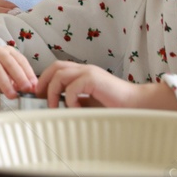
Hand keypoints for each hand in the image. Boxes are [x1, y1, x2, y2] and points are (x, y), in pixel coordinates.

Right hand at [0, 45, 36, 101]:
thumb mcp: (7, 75)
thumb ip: (18, 81)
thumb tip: (32, 89)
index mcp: (8, 52)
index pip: (21, 60)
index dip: (29, 73)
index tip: (34, 86)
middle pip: (9, 63)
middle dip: (19, 77)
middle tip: (26, 89)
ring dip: (5, 84)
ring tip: (12, 96)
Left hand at [36, 61, 172, 108]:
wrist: (138, 105)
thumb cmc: (116, 106)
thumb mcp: (90, 104)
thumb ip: (75, 101)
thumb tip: (56, 107)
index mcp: (83, 73)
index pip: (57, 69)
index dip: (45, 80)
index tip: (39, 96)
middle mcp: (85, 69)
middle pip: (55, 67)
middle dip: (43, 82)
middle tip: (39, 99)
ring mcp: (90, 72)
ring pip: (60, 74)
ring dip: (53, 91)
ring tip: (53, 107)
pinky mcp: (95, 79)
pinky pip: (73, 86)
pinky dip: (70, 99)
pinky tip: (75, 110)